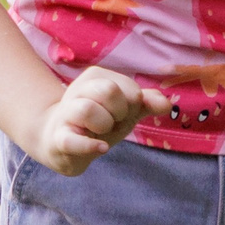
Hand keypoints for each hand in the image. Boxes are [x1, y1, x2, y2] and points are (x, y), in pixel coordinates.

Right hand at [31, 67, 165, 175]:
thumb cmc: (97, 122)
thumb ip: (146, 103)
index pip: (130, 89)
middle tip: (111, 122)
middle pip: (108, 91)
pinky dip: (89, 145)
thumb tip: (166, 104)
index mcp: (96, 77)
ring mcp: (66, 114)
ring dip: (103, 126)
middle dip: (120, 112)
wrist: (59, 141)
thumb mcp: (124, 110)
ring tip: (100, 133)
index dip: (134, 106)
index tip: (121, 114)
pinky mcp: (58, 138)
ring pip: (87, 109)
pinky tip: (102, 147)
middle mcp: (78, 90)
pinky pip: (72, 140)